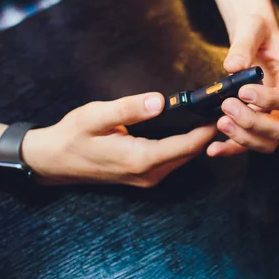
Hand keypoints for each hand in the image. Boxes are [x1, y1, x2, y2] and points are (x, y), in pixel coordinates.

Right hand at [22, 93, 216, 186]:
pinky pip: (174, 159)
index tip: (223, 110)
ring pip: (184, 157)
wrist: (54, 161)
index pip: (187, 145)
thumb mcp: (96, 116)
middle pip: (191, 153)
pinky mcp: (145, 174)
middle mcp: (149, 174)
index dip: (208, 129)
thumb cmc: (73, 136)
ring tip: (211, 112)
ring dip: (199, 139)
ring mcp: (148, 177)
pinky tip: (190, 125)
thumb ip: (129, 109)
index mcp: (141, 159)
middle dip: (209, 133)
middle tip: (224, 107)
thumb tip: (160, 101)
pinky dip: (186, 144)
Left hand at [208, 15, 278, 155]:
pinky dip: (231, 148)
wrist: (252, 39)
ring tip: (220, 122)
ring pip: (267, 142)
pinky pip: (248, 143)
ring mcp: (275, 116)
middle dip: (253, 122)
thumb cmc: (258, 31)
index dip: (269, 100)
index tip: (242, 91)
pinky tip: (213, 148)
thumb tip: (232, 66)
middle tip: (227, 106)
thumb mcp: (253, 27)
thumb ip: (244, 44)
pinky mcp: (257, 123)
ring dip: (243, 138)